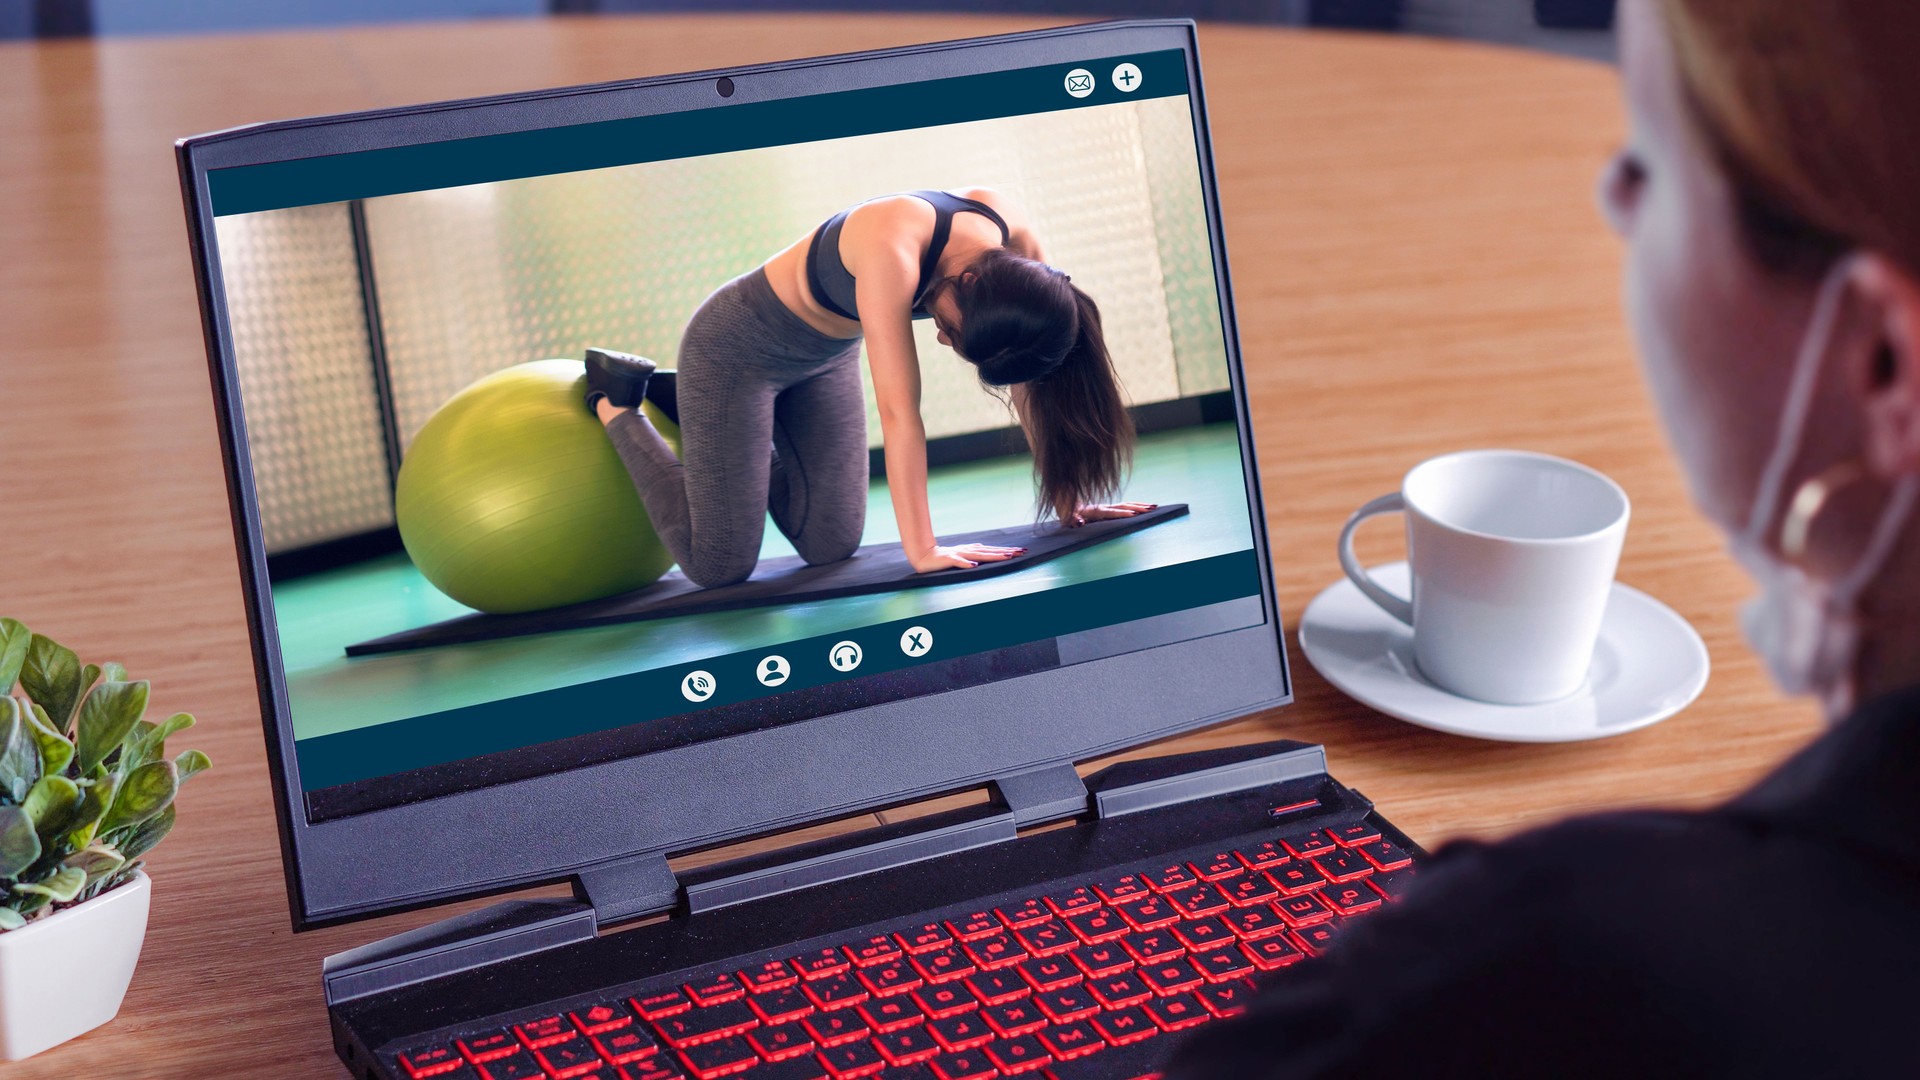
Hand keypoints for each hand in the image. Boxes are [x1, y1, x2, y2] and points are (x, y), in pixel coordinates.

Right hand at [908, 542, 1025, 572]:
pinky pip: (958, 562)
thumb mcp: (964, 555)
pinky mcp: (949, 559)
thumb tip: (986, 550)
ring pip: (979, 555)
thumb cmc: (946, 557)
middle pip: (990, 551)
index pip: (993, 550)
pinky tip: (974, 566)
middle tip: (1021, 552)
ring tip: (1006, 557)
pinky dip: (966, 564)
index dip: (1007, 550)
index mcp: (973, 550)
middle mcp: (969, 550)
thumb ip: (975, 553)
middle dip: (1006, 552)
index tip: (1021, 551)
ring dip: (993, 556)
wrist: (925, 556)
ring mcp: (960, 554)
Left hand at [1070, 502, 1157, 525]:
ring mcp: (1106, 506)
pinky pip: (1124, 506)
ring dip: (1140, 505)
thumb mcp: (1067, 518)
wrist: (1065, 501)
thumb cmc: (1067, 513)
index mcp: (1096, 511)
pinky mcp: (1108, 508)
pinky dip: (1135, 505)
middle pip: (1124, 506)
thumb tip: (1081, 523)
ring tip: (1155, 506)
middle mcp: (1103, 507)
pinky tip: (1143, 507)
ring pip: (1126, 504)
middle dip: (1139, 507)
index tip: (1135, 514)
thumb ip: (1073, 520)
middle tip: (1153, 508)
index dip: (1123, 513)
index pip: (1112, 512)